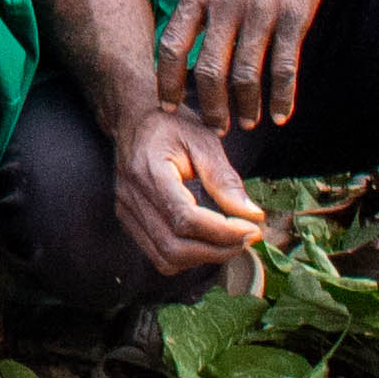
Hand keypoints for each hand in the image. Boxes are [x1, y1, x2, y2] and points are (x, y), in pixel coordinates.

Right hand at [110, 105, 271, 277]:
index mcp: (149, 171)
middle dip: (218, 250)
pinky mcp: (128, 221)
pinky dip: (188, 256)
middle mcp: (131, 197)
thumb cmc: (170, 125)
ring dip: (204, 257)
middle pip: (175, 247)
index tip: (252, 228)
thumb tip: (252, 215)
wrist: (133, 118)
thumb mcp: (203, 140)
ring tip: (230, 239)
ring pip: (166, 259)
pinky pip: (159, 255)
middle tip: (247, 237)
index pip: (185, 218)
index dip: (222, 232)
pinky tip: (206, 239)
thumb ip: (225, 179)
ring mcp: (126, 212)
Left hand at [156, 0, 347, 134]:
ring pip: (247, 74)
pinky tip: (281, 114)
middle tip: (213, 126)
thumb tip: (185, 32)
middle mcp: (226, 2)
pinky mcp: (295, 15)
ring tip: (245, 124)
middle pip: (210, 69)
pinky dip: (283, 96)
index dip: (168, 80)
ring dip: (244, 107)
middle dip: (209, 105)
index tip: (168, 102)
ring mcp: (262, 11)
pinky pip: (285, 66)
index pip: (173, 44)